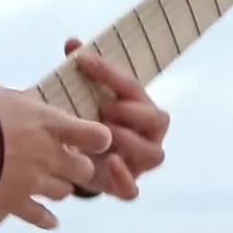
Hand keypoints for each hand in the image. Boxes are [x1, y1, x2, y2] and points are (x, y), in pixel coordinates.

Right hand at [0, 85, 112, 228]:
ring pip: (65, 193)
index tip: (93, 140)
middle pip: (84, 170)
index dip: (99, 140)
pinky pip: (40, 217)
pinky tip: (50, 221)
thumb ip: (25, 103)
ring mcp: (34, 182)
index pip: (96, 137)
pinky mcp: (15, 202)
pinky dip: (46, 219)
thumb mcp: (3, 95)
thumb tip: (30, 105)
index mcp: (50, 125)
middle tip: (66, 161)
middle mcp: (49, 155)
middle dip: (78, 167)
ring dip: (60, 187)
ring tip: (48, 182)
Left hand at [65, 37, 170, 199]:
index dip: (110, 73)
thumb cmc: (85, 120)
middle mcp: (148, 135)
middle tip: (104, 107)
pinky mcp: (124, 186)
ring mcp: (140, 163)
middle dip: (131, 111)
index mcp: (140, 108)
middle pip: (159, 120)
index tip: (84, 60)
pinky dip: (124, 179)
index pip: (133, 87)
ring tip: (104, 134)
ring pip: (153, 155)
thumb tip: (73, 42)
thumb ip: (80, 72)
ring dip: (128, 141)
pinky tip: (109, 163)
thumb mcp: (81, 96)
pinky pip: (133, 190)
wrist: (75, 160)